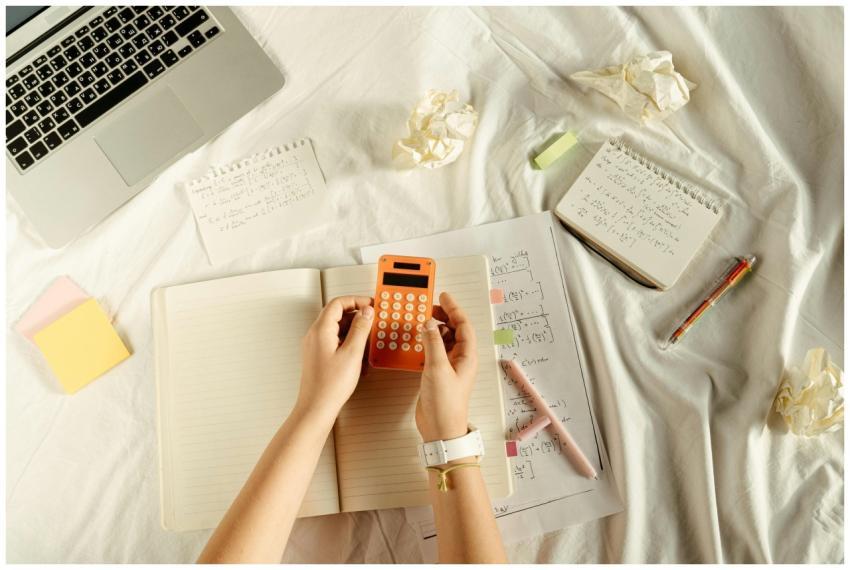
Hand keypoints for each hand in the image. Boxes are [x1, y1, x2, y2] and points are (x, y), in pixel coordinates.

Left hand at [296, 296, 373, 419]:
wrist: (316, 407)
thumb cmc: (330, 385)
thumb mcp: (352, 353)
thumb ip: (361, 329)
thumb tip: (366, 312)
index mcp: (321, 330)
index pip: (338, 303)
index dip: (356, 300)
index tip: (370, 305)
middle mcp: (315, 335)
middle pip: (336, 314)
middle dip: (356, 315)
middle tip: (372, 320)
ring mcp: (315, 345)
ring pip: (336, 327)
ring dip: (353, 329)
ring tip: (368, 338)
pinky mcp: (318, 356)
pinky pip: (334, 340)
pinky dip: (347, 340)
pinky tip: (359, 352)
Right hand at [415, 292, 477, 441]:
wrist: (440, 429)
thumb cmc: (445, 404)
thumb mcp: (437, 368)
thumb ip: (432, 343)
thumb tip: (428, 324)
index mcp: (467, 356)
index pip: (463, 325)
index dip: (454, 308)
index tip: (443, 296)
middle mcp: (460, 359)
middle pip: (454, 330)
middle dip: (443, 316)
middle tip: (429, 306)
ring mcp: (449, 366)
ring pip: (444, 339)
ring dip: (433, 329)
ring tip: (422, 320)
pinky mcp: (438, 373)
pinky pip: (434, 351)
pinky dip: (426, 342)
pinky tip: (418, 340)